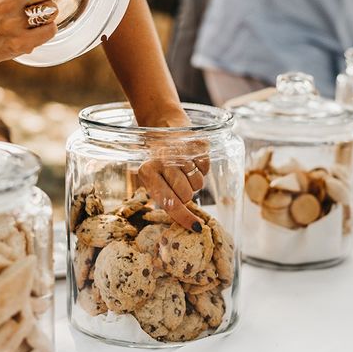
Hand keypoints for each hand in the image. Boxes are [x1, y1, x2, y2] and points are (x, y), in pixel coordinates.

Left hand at [137, 109, 210, 231]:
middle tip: (178, 182)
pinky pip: (206, 170)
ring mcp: (181, 152)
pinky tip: (191, 160)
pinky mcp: (196, 145)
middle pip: (187, 195)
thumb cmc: (158, 159)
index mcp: (147, 172)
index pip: (170, 203)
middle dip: (186, 194)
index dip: (184, 218)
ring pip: (198, 185)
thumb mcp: (152, 178)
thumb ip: (165, 198)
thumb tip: (188, 224)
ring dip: (193, 181)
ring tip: (184, 169)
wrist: (164, 124)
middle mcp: (162, 161)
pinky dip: (201, 168)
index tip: (197, 227)